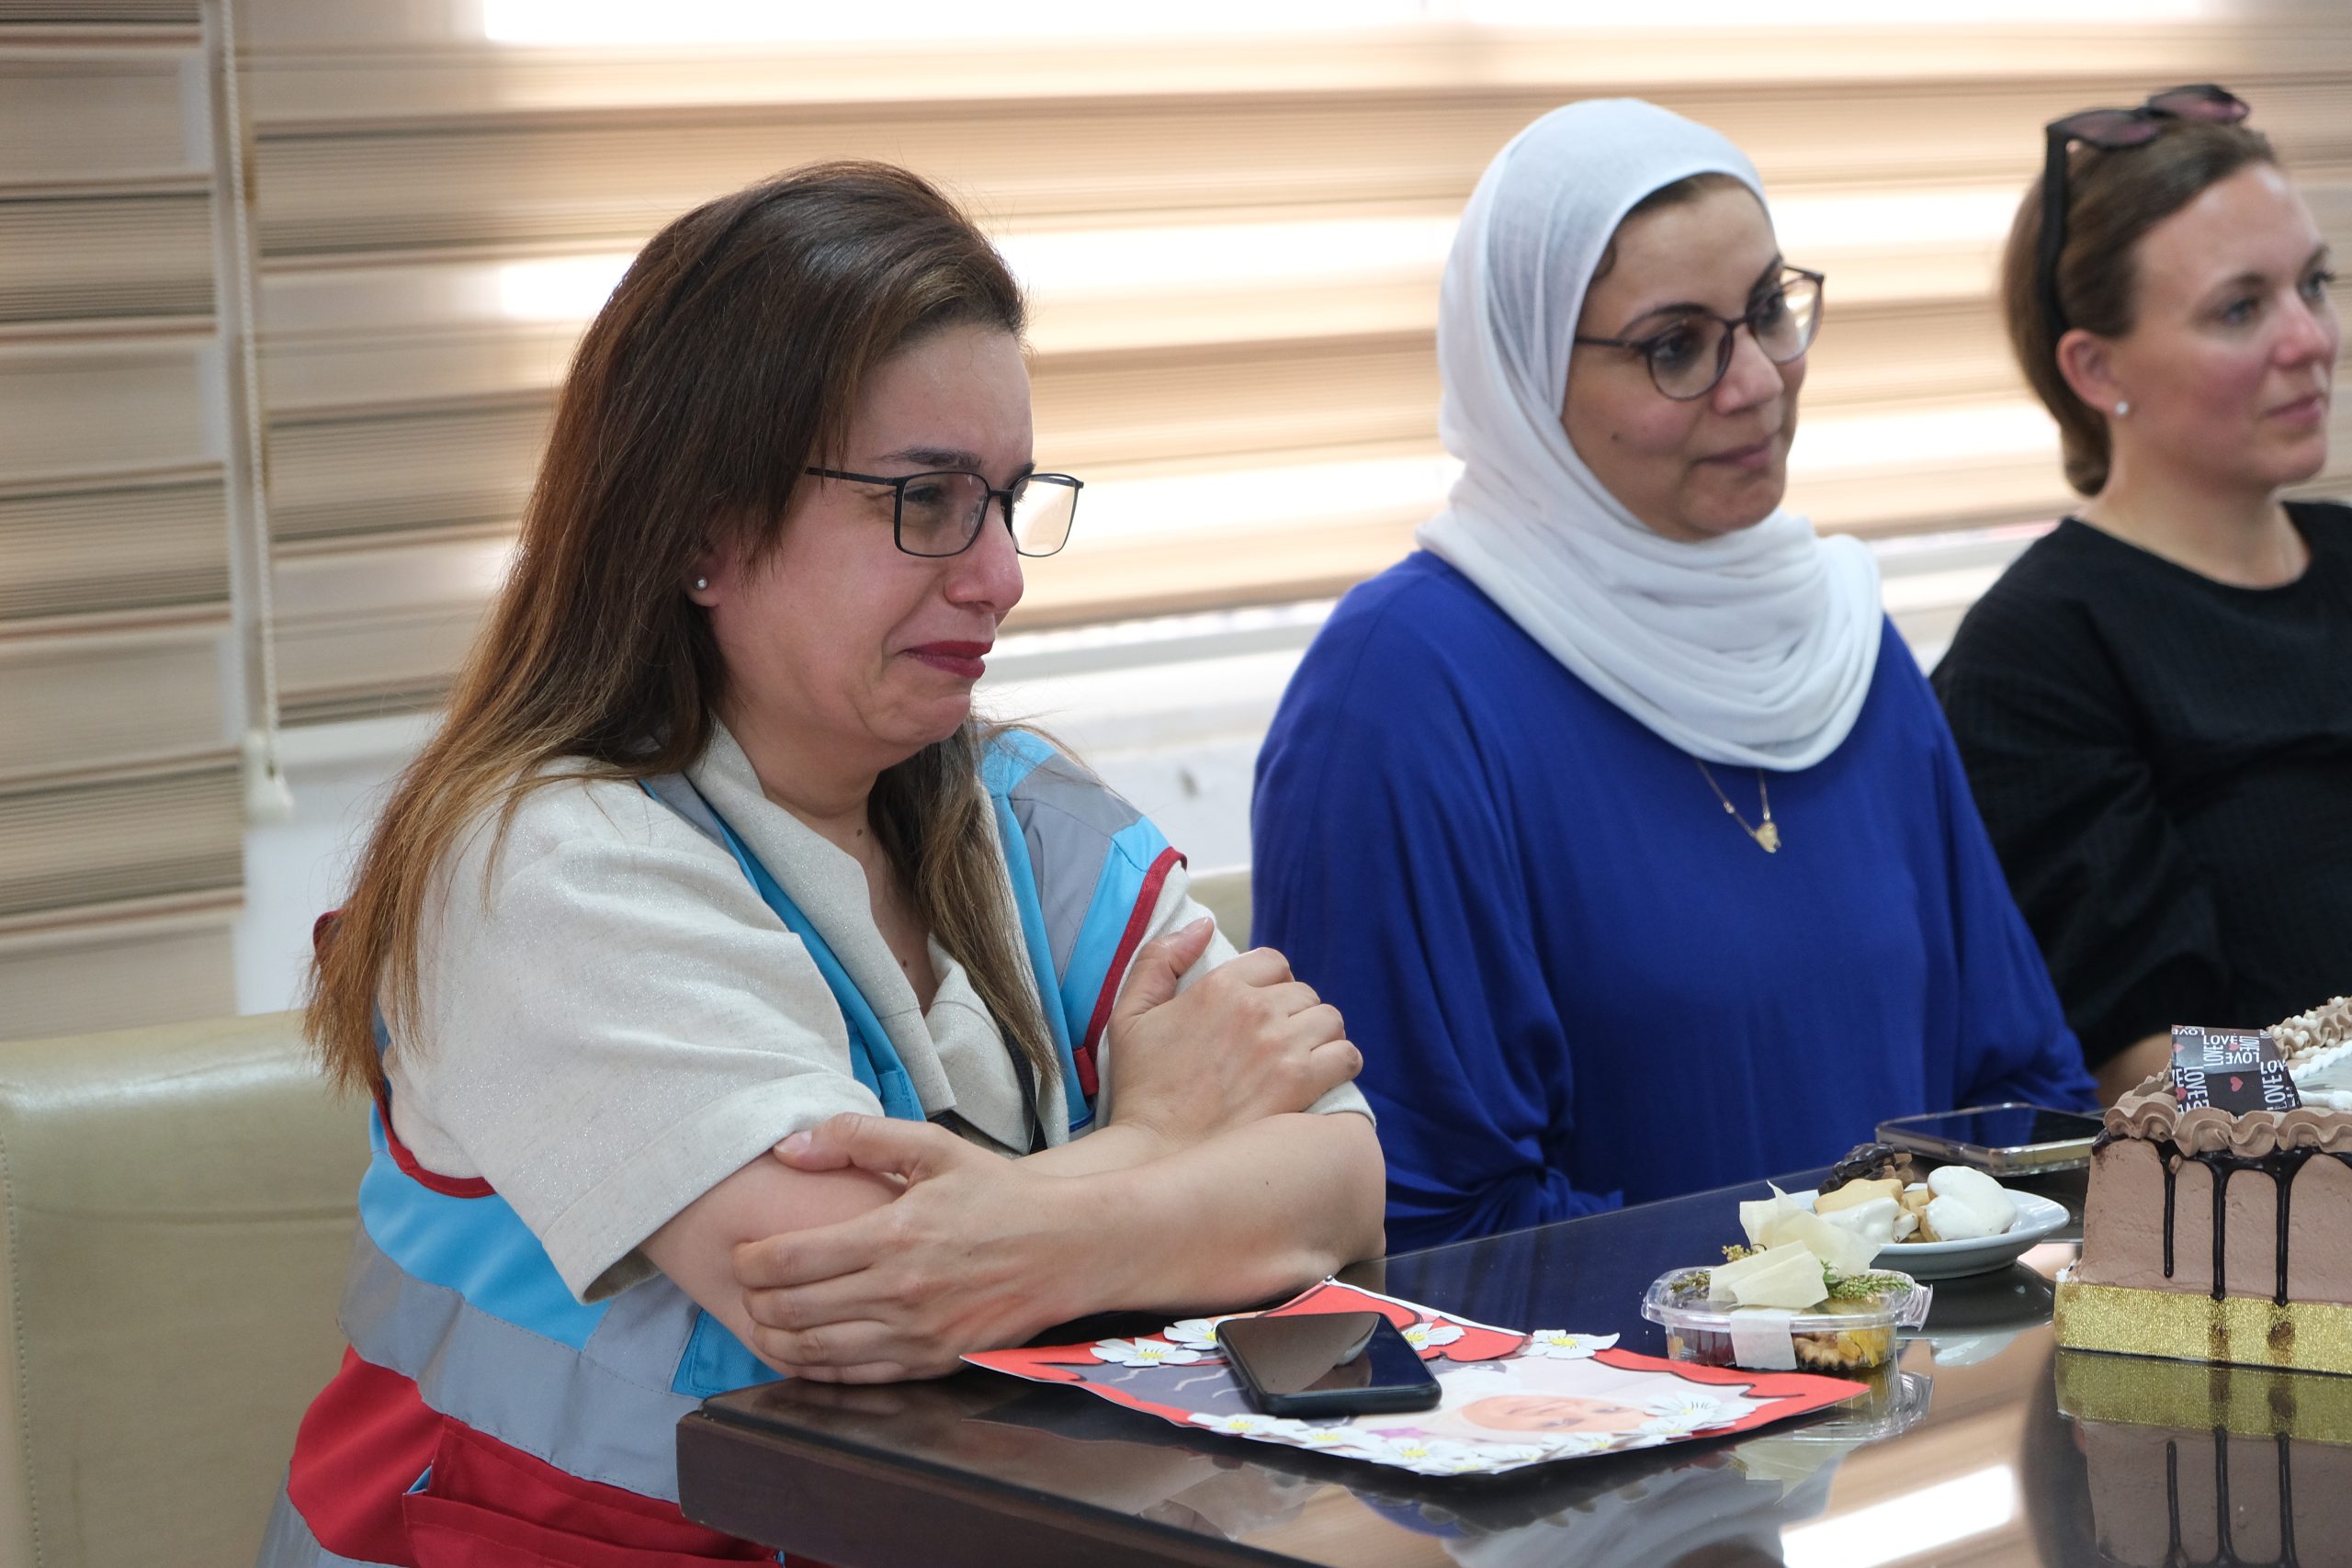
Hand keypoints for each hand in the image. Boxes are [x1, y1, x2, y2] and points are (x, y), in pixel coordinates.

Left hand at [739, 1114, 1089, 1381]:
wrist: (1067, 1249)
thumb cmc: (998, 1195)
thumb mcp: (934, 1148)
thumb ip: (858, 1138)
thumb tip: (788, 1148)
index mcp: (893, 1235)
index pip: (790, 1259)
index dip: (749, 1261)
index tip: (742, 1254)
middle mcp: (899, 1292)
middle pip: (792, 1311)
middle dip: (753, 1302)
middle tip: (747, 1287)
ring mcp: (916, 1335)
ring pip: (816, 1352)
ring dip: (775, 1340)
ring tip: (764, 1321)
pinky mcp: (932, 1363)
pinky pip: (855, 1377)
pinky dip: (816, 1368)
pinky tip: (805, 1350)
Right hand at [1101, 919, 1360, 1150]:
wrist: (1157, 1155)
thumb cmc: (1142, 1089)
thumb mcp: (1129, 1015)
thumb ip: (1158, 959)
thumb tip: (1203, 926)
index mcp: (1218, 986)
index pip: (1273, 962)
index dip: (1272, 984)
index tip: (1263, 1009)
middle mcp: (1255, 1009)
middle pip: (1304, 992)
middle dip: (1296, 1013)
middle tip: (1279, 1043)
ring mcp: (1282, 1046)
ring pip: (1330, 1019)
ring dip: (1322, 1036)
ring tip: (1304, 1058)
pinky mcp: (1301, 1084)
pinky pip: (1347, 1056)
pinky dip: (1342, 1063)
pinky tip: (1323, 1078)